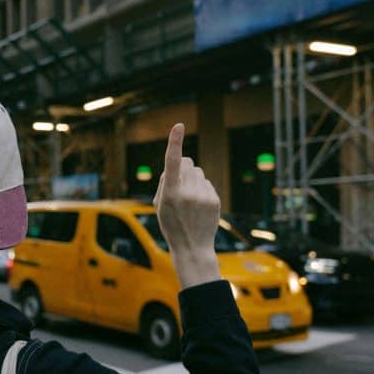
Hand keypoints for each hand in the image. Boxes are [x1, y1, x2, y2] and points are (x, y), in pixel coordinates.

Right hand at [153, 124, 220, 288]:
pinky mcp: (214, 200)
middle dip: (181, 167)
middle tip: (177, 185)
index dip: (174, 142)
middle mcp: (188, 193)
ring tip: (188, 200)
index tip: (178, 126)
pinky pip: (206, 183)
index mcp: (170, 194)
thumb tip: (178, 163)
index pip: (172, 162)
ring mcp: (203, 196)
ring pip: (198, 171)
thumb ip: (166, 182)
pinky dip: (201, 189)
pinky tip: (198, 206)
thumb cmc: (171, 225)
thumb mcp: (159, 205)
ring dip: (192, 179)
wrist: (192, 247)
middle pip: (187, 162)